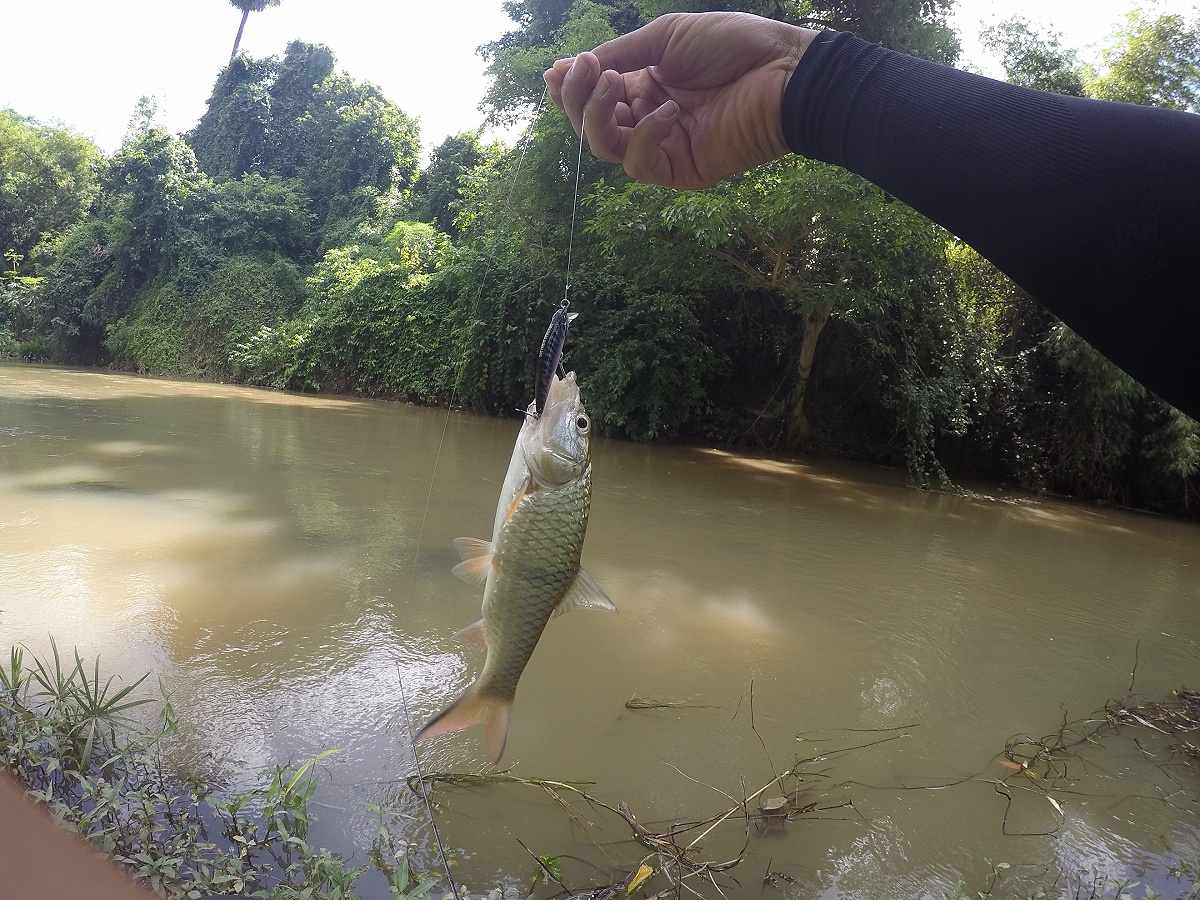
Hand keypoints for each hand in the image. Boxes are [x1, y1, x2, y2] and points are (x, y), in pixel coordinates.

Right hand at [544, 12, 815, 189]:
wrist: (783, 73)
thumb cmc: (733, 47)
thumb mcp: (664, 38)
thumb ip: (617, 55)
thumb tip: (563, 68)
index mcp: (643, 85)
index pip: (592, 99)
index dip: (570, 89)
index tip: (558, 71)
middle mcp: (648, 118)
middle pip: (592, 126)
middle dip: (580, 99)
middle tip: (589, 71)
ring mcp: (665, 147)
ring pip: (607, 149)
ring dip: (600, 116)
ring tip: (615, 84)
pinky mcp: (682, 171)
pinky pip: (642, 165)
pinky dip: (645, 136)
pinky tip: (665, 111)